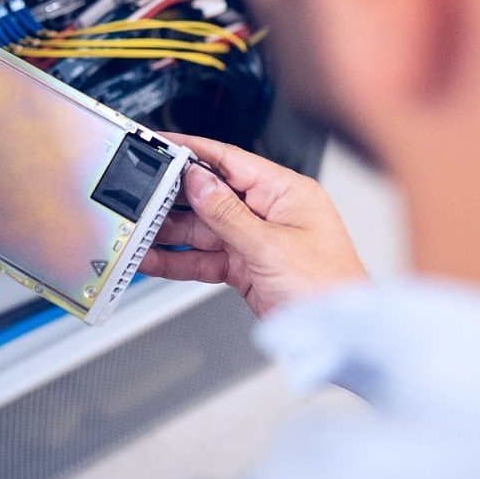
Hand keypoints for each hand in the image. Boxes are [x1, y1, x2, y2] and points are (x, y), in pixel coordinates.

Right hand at [139, 133, 366, 317]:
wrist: (340, 334)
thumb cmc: (329, 288)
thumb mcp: (270, 245)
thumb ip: (227, 213)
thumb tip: (198, 181)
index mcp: (286, 192)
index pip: (230, 160)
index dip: (193, 151)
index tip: (162, 144)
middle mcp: (271, 212)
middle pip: (211, 195)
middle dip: (174, 197)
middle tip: (139, 194)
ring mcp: (257, 241)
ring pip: (203, 230)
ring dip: (170, 233)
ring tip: (138, 231)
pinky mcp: (247, 268)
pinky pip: (205, 258)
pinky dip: (179, 260)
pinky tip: (155, 259)